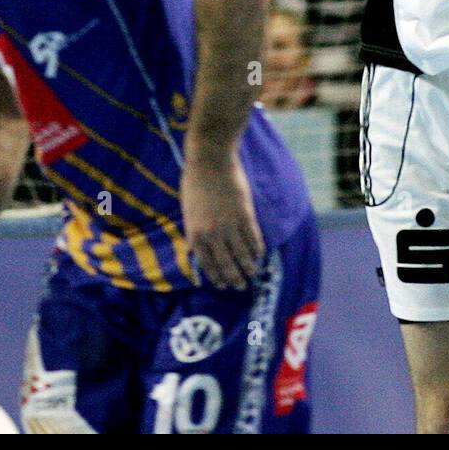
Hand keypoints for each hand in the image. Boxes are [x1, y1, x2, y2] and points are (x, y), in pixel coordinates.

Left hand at [181, 149, 264, 290]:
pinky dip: (257, 249)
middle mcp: (212, 234)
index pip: (207, 264)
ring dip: (248, 267)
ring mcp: (230, 225)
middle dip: (234, 278)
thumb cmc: (194, 183)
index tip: (222, 285)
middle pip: (226, 263)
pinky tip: (260, 255)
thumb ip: (195, 231)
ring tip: (252, 274)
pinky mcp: (245, 215)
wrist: (210, 162)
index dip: (216, 277)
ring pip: (242, 254)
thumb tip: (198, 249)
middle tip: (240, 287)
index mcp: (195, 234)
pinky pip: (253, 238)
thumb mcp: (188, 211)